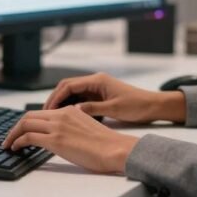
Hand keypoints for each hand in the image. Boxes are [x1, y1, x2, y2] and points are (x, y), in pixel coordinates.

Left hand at [2, 106, 138, 173]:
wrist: (115, 149)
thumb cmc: (106, 144)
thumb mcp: (87, 127)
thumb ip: (73, 125)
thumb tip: (61, 135)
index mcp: (70, 110)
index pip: (41, 112)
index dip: (28, 121)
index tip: (21, 130)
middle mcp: (62, 114)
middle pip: (29, 115)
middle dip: (15, 126)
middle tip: (9, 137)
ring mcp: (58, 126)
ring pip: (25, 124)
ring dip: (12, 134)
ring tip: (8, 144)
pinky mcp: (56, 140)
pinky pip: (28, 137)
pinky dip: (18, 141)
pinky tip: (16, 148)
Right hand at [44, 72, 185, 123]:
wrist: (151, 106)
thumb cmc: (136, 105)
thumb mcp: (113, 109)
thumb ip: (92, 108)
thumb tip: (73, 109)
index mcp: (97, 80)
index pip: (69, 85)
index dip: (56, 96)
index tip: (48, 109)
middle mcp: (95, 81)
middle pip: (68, 86)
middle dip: (55, 98)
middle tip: (45, 113)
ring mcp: (97, 88)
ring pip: (73, 93)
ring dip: (62, 102)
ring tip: (53, 116)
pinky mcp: (99, 95)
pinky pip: (80, 98)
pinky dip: (72, 105)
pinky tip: (66, 116)